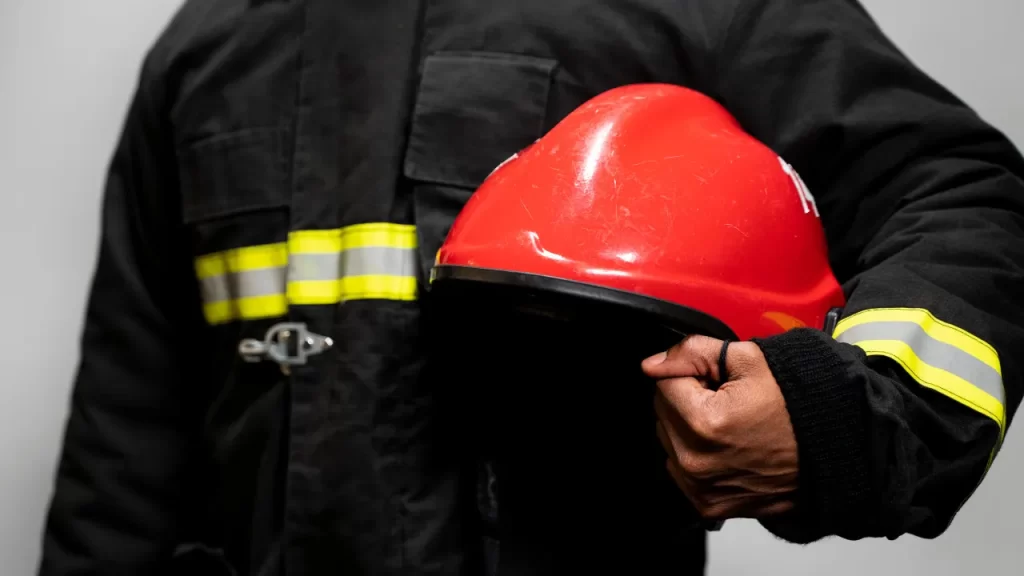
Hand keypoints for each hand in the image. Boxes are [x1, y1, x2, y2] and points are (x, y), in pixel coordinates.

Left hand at [642, 335, 798, 519]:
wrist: (828, 452)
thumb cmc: (796, 407)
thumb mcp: (749, 360)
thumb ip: (693, 353)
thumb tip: (653, 364)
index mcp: (704, 422)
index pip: (664, 382)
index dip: (693, 375)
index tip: (718, 383)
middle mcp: (696, 460)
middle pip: (663, 412)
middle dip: (687, 401)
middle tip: (727, 403)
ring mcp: (700, 486)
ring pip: (669, 440)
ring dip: (688, 429)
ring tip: (729, 426)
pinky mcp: (706, 504)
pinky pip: (680, 469)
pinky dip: (696, 455)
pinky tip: (727, 448)